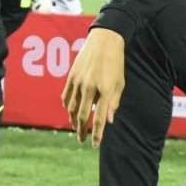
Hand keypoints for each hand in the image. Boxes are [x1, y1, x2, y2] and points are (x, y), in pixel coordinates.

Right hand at [62, 27, 125, 143]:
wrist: (105, 40)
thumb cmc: (116, 63)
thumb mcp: (120, 83)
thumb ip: (113, 103)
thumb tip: (108, 121)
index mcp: (105, 90)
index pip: (99, 118)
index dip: (97, 134)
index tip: (95, 144)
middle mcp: (90, 87)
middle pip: (82, 116)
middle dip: (82, 131)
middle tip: (83, 140)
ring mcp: (78, 81)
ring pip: (71, 108)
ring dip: (73, 120)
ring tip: (76, 128)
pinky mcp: (71, 76)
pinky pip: (66, 96)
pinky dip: (66, 106)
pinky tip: (70, 112)